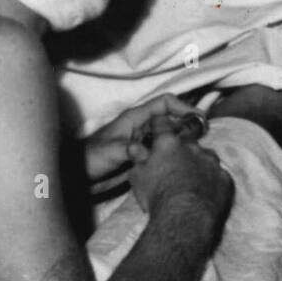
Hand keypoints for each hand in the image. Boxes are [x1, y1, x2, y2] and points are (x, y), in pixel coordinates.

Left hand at [84, 94, 201, 180]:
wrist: (77, 177)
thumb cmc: (90, 158)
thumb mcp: (109, 152)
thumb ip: (128, 150)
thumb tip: (147, 152)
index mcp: (136, 118)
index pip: (165, 103)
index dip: (183, 106)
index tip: (199, 120)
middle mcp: (143, 128)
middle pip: (172, 119)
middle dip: (188, 125)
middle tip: (204, 139)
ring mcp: (144, 143)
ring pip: (170, 136)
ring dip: (183, 141)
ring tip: (197, 152)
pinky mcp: (144, 158)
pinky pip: (164, 152)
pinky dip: (175, 155)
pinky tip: (182, 165)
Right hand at [127, 132, 232, 222]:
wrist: (185, 217)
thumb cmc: (158, 197)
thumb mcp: (138, 177)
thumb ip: (138, 159)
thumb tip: (135, 148)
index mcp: (168, 143)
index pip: (162, 123)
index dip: (159, 124)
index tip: (159, 127)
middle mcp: (192, 147)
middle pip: (187, 140)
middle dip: (181, 148)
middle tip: (174, 164)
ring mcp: (210, 161)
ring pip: (205, 157)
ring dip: (198, 164)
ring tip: (190, 183)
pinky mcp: (224, 177)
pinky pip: (218, 175)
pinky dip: (212, 181)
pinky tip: (204, 193)